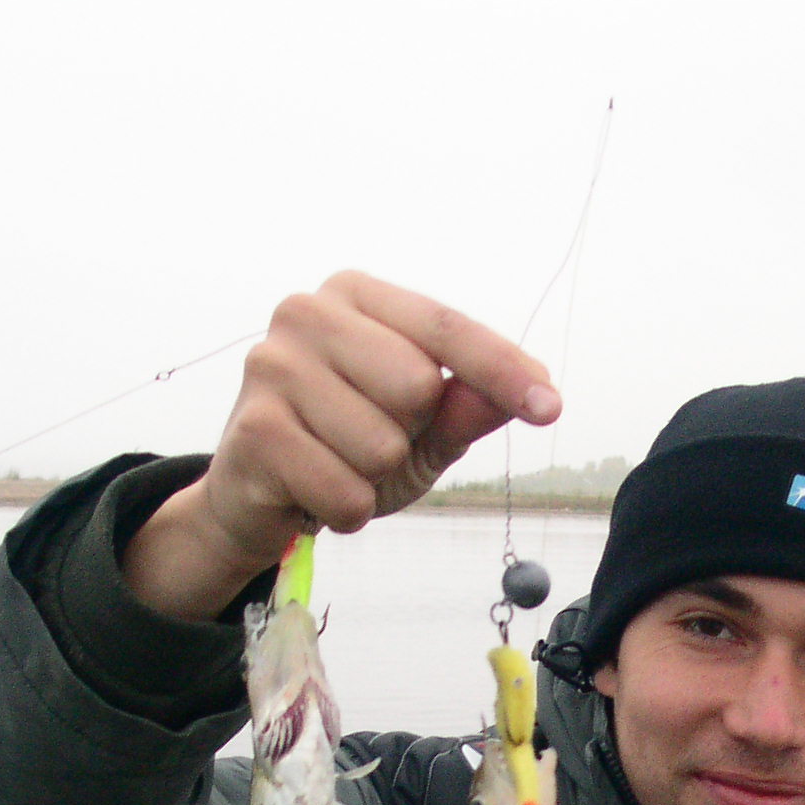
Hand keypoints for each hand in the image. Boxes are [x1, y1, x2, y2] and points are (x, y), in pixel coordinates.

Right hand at [124, 272, 560, 619]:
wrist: (254, 499)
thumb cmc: (342, 448)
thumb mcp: (420, 428)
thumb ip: (468, 406)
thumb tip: (533, 390)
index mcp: (352, 294)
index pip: (445, 326)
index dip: (502, 369)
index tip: (550, 406)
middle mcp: (305, 313)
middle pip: (417, 385)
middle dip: (409, 433)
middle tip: (367, 442)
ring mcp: (272, 368)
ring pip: (382, 445)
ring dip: (373, 478)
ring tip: (336, 467)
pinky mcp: (254, 431)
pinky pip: (346, 492)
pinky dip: (346, 510)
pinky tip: (312, 493)